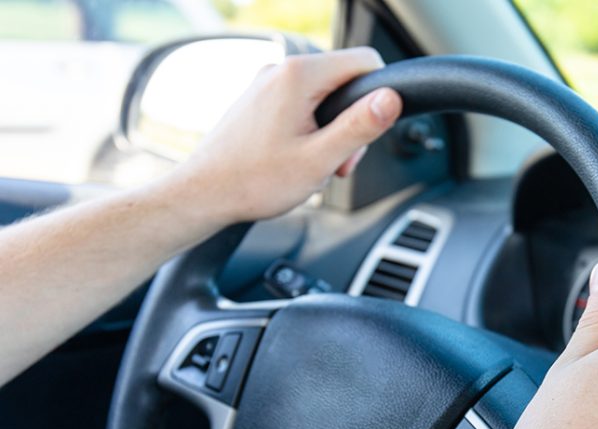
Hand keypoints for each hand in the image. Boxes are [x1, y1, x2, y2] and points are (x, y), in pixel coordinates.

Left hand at [175, 47, 401, 225]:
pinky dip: (309, 132)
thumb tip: (392, 98)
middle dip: (351, 123)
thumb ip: (360, 126)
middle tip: (337, 162)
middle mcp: (280, 70)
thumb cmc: (254, 181)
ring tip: (313, 166)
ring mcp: (266, 83)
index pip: (365, 61)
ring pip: (323, 97)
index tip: (365, 135)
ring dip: (330, 132)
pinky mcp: (259, 99)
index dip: (379, 97)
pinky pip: (301, 105)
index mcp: (298, 76)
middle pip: (345, 82)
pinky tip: (296, 159)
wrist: (203, 195)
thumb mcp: (320, 159)